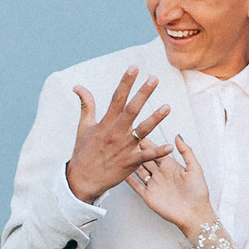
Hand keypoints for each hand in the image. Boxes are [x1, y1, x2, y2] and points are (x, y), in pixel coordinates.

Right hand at [64, 67, 172, 204]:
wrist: (82, 180)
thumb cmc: (84, 152)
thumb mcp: (83, 127)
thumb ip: (86, 105)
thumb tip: (78, 86)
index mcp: (105, 123)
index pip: (117, 98)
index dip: (126, 82)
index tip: (134, 68)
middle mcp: (115, 133)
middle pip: (131, 110)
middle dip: (143, 94)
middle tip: (154, 79)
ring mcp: (123, 148)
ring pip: (142, 131)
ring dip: (155, 119)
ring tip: (167, 107)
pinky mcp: (129, 163)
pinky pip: (146, 156)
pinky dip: (158, 152)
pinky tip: (170, 146)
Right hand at [130, 137, 215, 237]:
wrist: (194, 214)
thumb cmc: (198, 193)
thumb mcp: (195, 169)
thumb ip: (186, 152)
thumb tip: (178, 137)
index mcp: (170, 166)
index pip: (156, 151)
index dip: (148, 143)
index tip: (140, 133)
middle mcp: (160, 174)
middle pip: (145, 159)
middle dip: (136, 150)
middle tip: (127, 141)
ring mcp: (153, 184)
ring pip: (139, 171)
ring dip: (131, 163)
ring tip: (122, 154)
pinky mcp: (148, 196)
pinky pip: (136, 186)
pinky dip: (129, 180)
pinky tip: (122, 173)